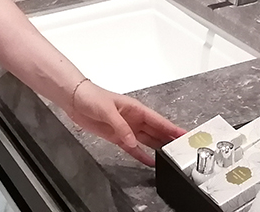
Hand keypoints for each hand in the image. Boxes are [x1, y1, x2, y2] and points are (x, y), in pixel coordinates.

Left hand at [63, 79, 185, 165]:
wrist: (76, 100)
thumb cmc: (92, 97)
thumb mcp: (107, 110)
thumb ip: (121, 127)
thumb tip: (133, 142)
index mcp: (135, 109)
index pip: (158, 120)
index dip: (171, 128)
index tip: (184, 134)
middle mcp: (134, 119)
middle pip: (155, 131)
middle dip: (168, 139)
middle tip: (183, 149)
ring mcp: (126, 129)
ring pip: (146, 140)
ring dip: (157, 147)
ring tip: (170, 156)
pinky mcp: (117, 137)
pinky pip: (132, 148)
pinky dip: (141, 155)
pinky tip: (149, 161)